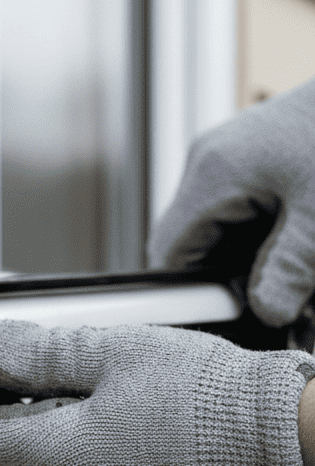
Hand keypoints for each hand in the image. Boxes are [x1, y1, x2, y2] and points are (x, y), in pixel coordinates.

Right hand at [149, 76, 314, 327]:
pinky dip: (261, 232)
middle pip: (191, 241)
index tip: (228, 313)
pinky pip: (237, 206)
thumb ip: (291, 268)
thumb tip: (268, 313)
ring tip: (294, 269)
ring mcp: (227, 154)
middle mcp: (209, 161)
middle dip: (226, 275)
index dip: (191, 291)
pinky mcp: (251, 152)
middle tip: (275, 297)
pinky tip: (296, 238)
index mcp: (213, 174)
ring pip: (216, 226)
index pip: (169, 251)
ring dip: (247, 254)